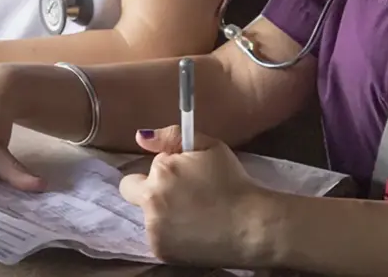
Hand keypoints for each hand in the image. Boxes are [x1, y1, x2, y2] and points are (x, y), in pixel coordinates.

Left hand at [118, 126, 275, 265]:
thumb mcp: (209, 147)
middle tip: (182, 199)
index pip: (134, 176)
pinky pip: (158, 239)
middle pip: (136, 197)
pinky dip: (171, 236)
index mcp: (160, 174)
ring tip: (193, 216)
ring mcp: (154, 231)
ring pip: (148, 219)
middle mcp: (151, 202)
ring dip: (163, 215)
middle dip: (151, 195)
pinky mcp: (161, 251)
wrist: (252, 226)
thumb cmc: (234, 183)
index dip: (155, 176)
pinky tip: (193, 232)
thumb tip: (140, 137)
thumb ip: (171, 136)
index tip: (176, 180)